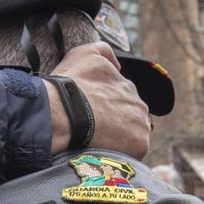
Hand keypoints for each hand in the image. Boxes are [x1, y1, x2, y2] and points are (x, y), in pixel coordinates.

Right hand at [48, 42, 150, 158]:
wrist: (62, 114)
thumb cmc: (69, 86)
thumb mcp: (83, 54)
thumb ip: (103, 51)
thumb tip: (118, 64)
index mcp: (127, 86)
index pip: (120, 100)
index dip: (105, 109)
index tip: (91, 115)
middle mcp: (139, 102)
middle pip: (128, 118)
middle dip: (114, 124)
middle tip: (93, 130)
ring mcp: (141, 123)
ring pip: (132, 134)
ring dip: (119, 139)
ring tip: (97, 142)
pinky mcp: (140, 143)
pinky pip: (133, 151)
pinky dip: (120, 153)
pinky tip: (103, 150)